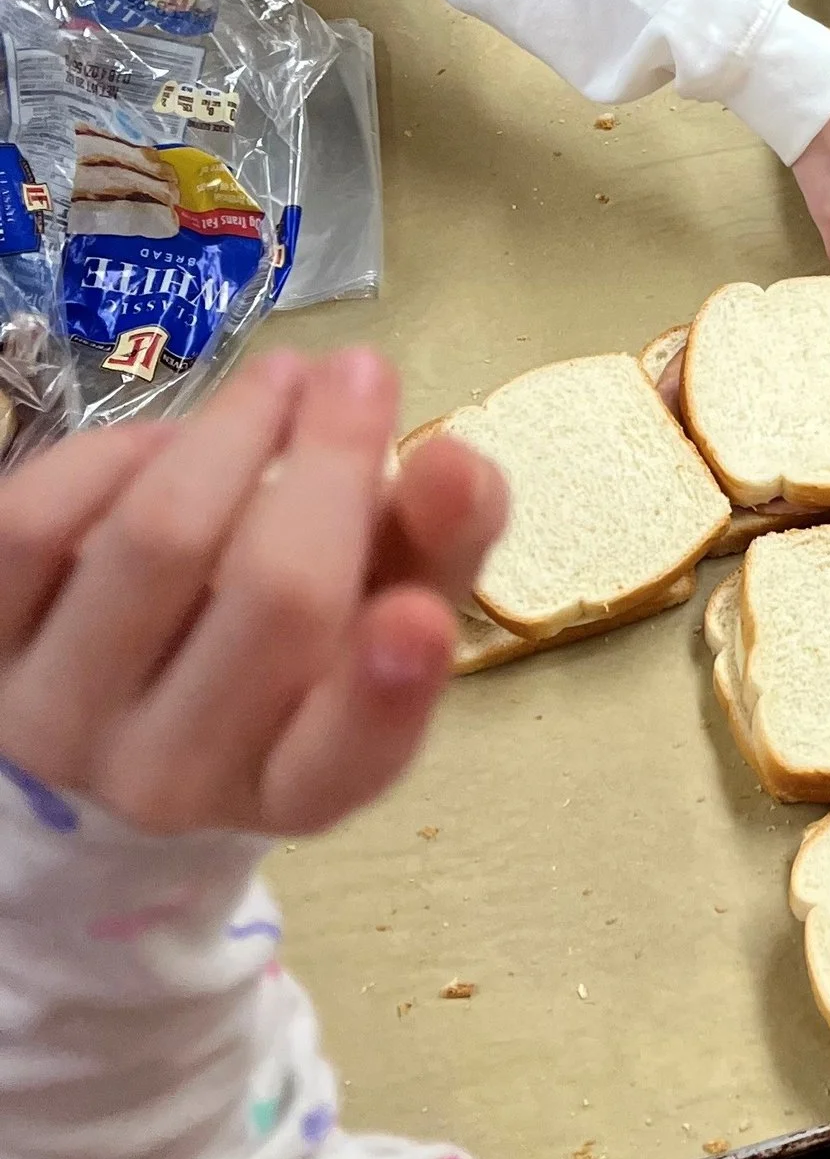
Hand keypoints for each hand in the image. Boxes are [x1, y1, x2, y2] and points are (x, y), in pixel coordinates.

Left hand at [0, 349, 502, 836]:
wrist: (112, 729)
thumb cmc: (281, 663)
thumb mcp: (384, 614)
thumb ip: (440, 544)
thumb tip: (457, 458)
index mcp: (294, 788)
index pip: (345, 757)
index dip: (385, 690)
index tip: (418, 616)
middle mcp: (170, 782)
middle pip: (271, 601)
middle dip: (330, 460)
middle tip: (361, 370)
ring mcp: (52, 723)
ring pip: (156, 540)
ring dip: (232, 431)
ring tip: (278, 385)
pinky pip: (43, 518)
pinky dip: (120, 452)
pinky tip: (166, 441)